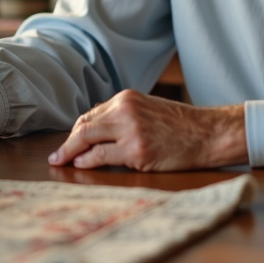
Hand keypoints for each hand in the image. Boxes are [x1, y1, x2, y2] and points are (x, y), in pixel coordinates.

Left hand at [47, 89, 247, 171]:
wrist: (207, 134)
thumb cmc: (180, 125)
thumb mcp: (148, 110)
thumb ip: (122, 117)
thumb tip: (94, 132)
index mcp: (127, 98)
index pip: (92, 114)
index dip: (77, 131)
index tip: (68, 141)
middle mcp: (125, 110)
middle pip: (84, 126)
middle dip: (68, 142)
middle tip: (56, 156)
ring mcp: (131, 131)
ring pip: (88, 140)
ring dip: (72, 152)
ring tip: (62, 161)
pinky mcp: (137, 152)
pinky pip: (102, 157)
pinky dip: (88, 161)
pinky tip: (81, 164)